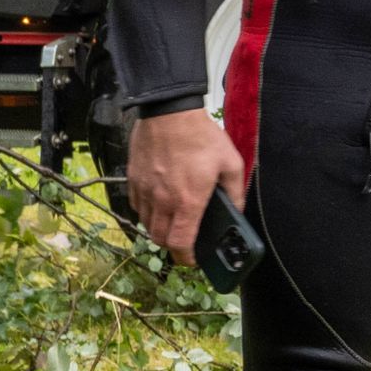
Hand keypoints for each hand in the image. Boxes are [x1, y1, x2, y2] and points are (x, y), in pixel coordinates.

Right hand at [127, 109, 247, 255]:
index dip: (186, 258)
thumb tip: (237, 210)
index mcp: (188, 201)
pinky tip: (158, 202)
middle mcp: (163, 201)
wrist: (168, 111)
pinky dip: (147, 212)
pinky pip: (137, 206)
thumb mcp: (230, 163)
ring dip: (159, 229)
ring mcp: (145, 190)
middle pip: (160, 239)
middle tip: (184, 239)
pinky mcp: (133, 179)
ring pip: (146, 224)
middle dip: (172, 246)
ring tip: (172, 221)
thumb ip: (236, 192)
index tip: (192, 259)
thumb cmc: (200, 136)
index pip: (180, 244)